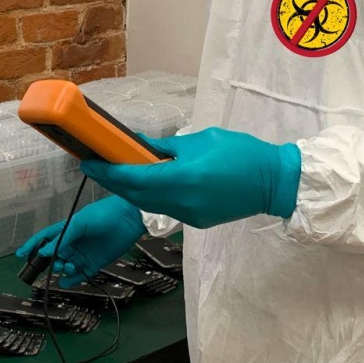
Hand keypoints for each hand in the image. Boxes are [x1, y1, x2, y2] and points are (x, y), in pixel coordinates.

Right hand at [16, 196, 145, 287]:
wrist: (129, 219)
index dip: (32, 245)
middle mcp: (72, 243)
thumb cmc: (103, 214)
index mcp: (66, 230)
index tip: (20, 255)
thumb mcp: (80, 222)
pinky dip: (72, 280)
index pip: (44, 238)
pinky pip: (79, 276)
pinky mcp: (94, 264)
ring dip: (61, 270)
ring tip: (67, 267)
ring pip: (65, 267)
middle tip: (52, 264)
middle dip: (48, 262)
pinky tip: (67, 281)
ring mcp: (82, 254)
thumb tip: (44, 252)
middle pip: (53, 256)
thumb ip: (62, 238)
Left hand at [81, 127, 300, 228]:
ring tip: (113, 174)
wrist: (274, 183)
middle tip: (94, 166)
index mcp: (183, 178)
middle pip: (135, 195)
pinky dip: (148, 197)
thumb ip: (167, 147)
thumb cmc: (241, 153)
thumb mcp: (201, 141)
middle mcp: (181, 202)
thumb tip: (139, 145)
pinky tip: (143, 185)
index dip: (108, 171)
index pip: (134, 178)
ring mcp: (188, 216)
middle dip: (112, 182)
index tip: (89, 161)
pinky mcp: (195, 221)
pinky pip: (163, 209)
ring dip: (128, 191)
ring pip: (147, 205)